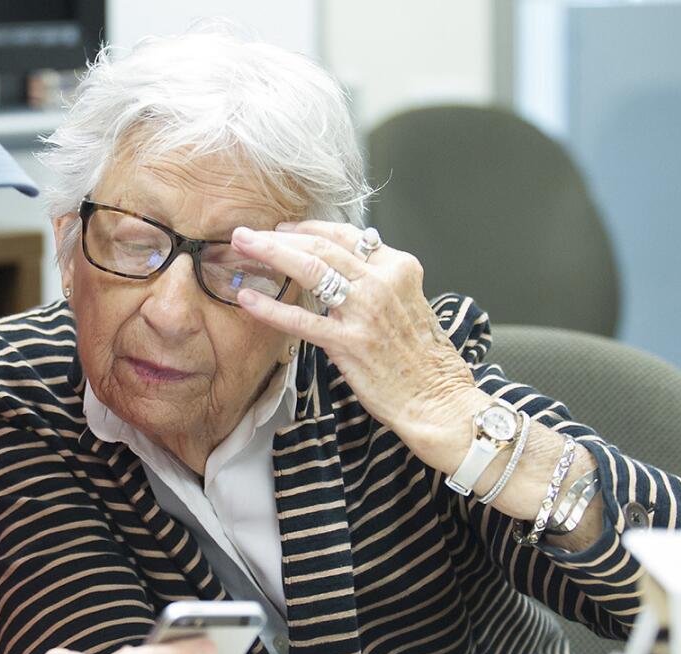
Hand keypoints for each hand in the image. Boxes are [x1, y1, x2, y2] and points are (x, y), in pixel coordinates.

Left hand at [229, 221, 479, 451]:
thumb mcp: (408, 302)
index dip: (308, 228)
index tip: (284, 229)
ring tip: (242, 247)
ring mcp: (365, 311)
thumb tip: (341, 265)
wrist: (438, 397)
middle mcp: (382, 282)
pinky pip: (301, 320)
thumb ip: (377, 280)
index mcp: (398, 268)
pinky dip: (271, 307)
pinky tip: (248, 298)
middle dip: (279, 236)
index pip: (346, 235)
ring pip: (311, 269)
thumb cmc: (422, 356)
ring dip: (270, 254)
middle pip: (321, 246)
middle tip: (247, 233)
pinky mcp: (349, 343)